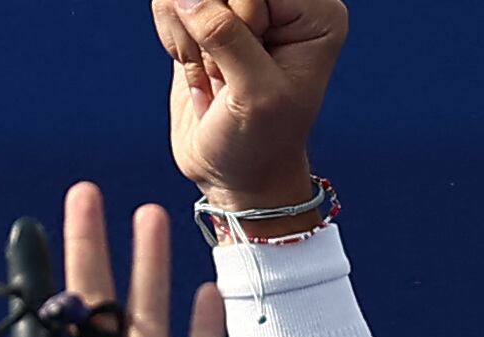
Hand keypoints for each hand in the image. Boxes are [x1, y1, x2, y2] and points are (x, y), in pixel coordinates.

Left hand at [0, 184, 227, 336]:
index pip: (41, 322)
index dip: (33, 275)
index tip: (25, 226)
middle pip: (95, 307)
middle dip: (91, 253)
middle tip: (87, 195)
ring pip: (146, 327)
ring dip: (149, 276)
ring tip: (151, 220)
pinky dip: (203, 336)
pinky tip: (205, 292)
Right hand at [151, 0, 343, 209]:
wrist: (235, 172)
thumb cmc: (261, 142)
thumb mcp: (254, 96)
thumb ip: (225, 37)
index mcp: (316, 13)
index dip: (243, 16)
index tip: (252, 61)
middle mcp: (282, 1)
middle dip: (212, 28)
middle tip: (228, 74)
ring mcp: (241, 3)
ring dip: (190, 38)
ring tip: (216, 76)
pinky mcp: (205, 12)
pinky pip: (167, 1)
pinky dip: (174, 39)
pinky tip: (199, 69)